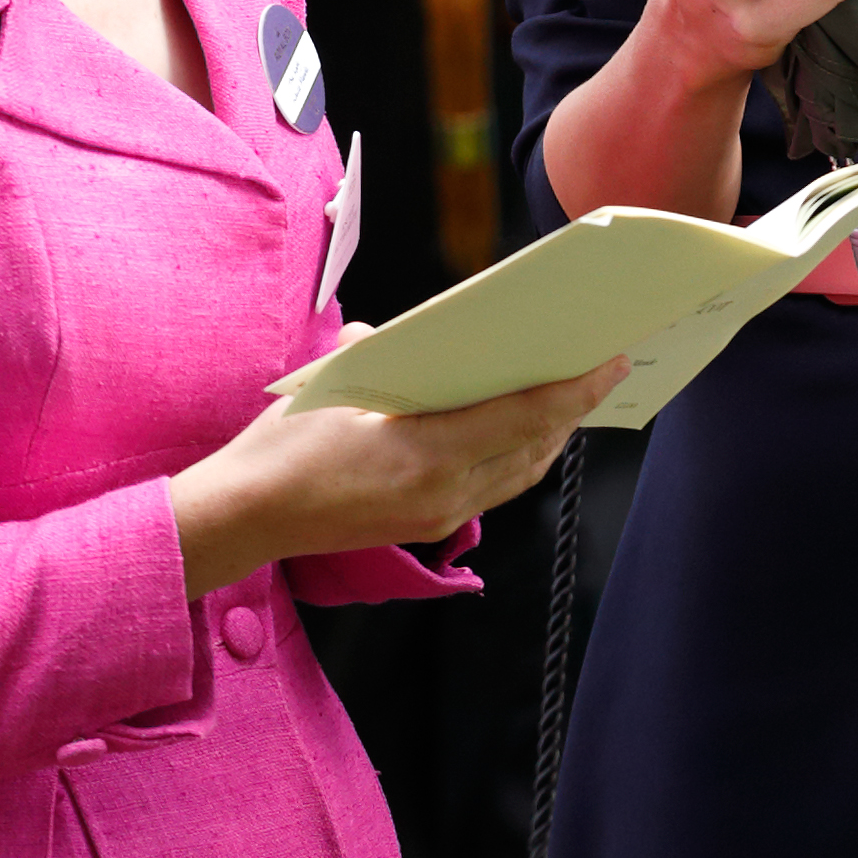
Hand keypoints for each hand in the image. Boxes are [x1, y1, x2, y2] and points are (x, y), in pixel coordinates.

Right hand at [169, 345, 628, 597]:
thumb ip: (379, 350)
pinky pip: (493, 488)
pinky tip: (520, 427)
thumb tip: (399, 332)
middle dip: (572, 408)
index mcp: (425, 454)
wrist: (245, 518)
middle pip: (532, 448)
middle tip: (601, 368)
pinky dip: (517, 454)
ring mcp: (436, 516)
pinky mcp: (425, 525)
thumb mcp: (335, 385)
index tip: (611, 363)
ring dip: (549, 434)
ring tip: (572, 394)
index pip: (523, 417)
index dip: (575, 390)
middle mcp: (443, 494)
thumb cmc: (282, 448)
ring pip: (518, 473)